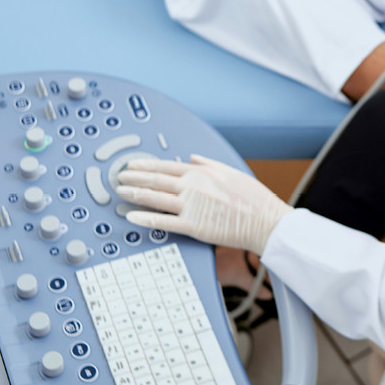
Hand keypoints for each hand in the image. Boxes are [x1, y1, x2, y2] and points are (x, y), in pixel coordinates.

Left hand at [116, 155, 290, 253]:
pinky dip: (146, 218)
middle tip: (118, 178)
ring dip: (135, 194)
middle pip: (156, 180)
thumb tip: (191, 158)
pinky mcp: (194, 226)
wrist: (266, 220)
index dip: (146, 165)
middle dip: (134, 178)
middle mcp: (194, 186)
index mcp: (202, 172)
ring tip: (120, 193)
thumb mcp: (232, 172)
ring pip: (155, 198)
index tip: (133, 166)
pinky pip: (164, 222)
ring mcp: (192, 206)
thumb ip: (208, 163)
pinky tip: (132, 216)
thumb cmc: (253, 198)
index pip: (166, 166)